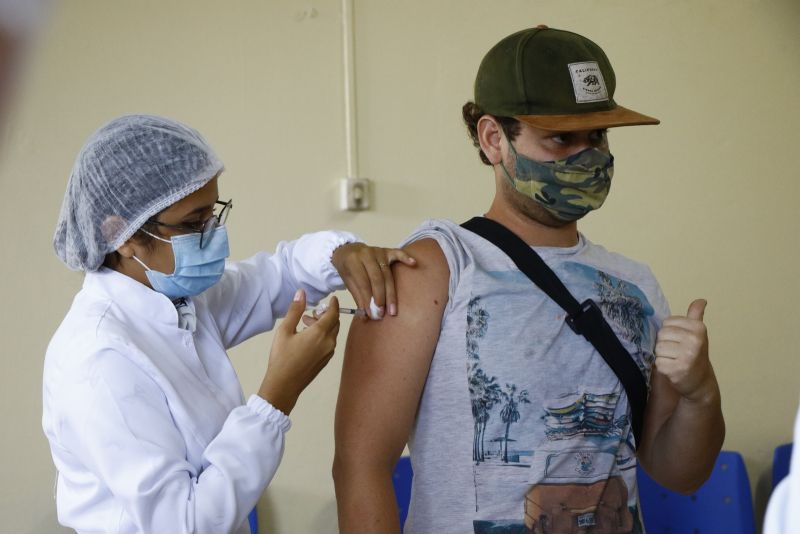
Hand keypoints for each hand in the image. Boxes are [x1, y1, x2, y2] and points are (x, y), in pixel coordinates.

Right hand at [258, 289, 339, 414]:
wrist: (284, 385)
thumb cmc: (282, 357)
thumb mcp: (285, 330)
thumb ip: (295, 310)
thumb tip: (301, 293)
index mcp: (320, 333)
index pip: (333, 313)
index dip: (334, 304)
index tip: (333, 298)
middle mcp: (329, 343)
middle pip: (335, 323)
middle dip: (326, 314)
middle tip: (312, 312)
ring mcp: (329, 353)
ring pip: (332, 333)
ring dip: (323, 325)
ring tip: (304, 324)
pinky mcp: (325, 361)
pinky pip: (329, 343)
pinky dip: (322, 336)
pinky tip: (307, 337)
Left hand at [331, 243, 415, 318]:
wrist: (348, 250)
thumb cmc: (348, 268)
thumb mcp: (348, 281)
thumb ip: (358, 296)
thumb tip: (366, 315)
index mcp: (353, 261)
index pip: (363, 283)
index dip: (368, 299)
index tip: (372, 314)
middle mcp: (367, 254)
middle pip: (377, 278)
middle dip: (381, 298)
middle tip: (382, 314)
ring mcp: (378, 251)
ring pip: (388, 274)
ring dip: (391, 293)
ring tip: (393, 309)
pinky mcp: (387, 251)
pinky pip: (398, 254)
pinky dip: (406, 258)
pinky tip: (414, 263)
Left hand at [654, 299, 717, 402]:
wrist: (700, 381)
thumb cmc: (695, 353)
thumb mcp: (697, 332)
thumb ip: (695, 315)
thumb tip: (701, 300)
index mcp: (698, 328)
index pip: (666, 323)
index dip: (669, 333)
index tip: (680, 341)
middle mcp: (695, 340)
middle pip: (661, 335)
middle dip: (665, 344)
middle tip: (676, 352)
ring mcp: (687, 355)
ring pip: (658, 349)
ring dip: (663, 356)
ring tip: (674, 360)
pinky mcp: (678, 370)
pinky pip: (658, 363)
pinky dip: (662, 367)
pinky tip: (673, 369)